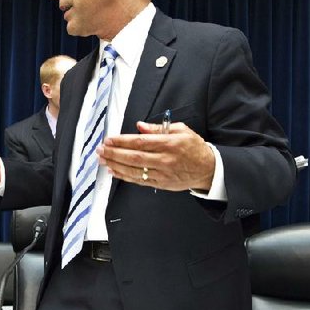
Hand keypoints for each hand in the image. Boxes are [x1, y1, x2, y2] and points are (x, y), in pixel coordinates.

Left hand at [98, 121, 214, 190]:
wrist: (208, 169)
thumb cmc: (194, 148)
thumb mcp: (181, 130)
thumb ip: (159, 128)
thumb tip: (140, 126)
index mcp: (169, 144)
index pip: (140, 142)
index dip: (122, 141)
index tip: (109, 139)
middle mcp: (165, 159)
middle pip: (134, 157)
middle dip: (114, 153)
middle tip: (100, 150)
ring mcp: (162, 173)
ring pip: (134, 170)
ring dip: (115, 165)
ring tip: (102, 160)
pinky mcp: (161, 183)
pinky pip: (139, 180)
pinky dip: (124, 176)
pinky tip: (114, 171)